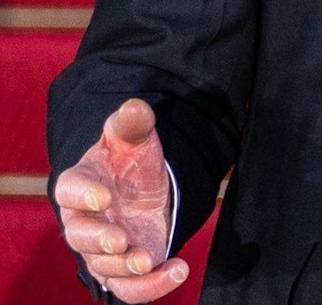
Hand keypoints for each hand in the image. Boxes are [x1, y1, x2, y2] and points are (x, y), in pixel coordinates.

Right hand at [53, 99, 187, 301]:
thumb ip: (132, 125)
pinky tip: (178, 271)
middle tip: (121, 240)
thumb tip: (135, 106)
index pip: (70, 190)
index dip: (83, 195)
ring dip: (124, 267)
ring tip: (148, 260)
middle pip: (80, 236)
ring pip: (103, 266)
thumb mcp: (133, 140)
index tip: (102, 196)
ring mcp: (102, 249)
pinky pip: (128, 288)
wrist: (139, 190)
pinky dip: (149, 288)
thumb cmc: (129, 163)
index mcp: (80, 185)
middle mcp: (84, 221)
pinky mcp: (124, 268)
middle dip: (98, 240)